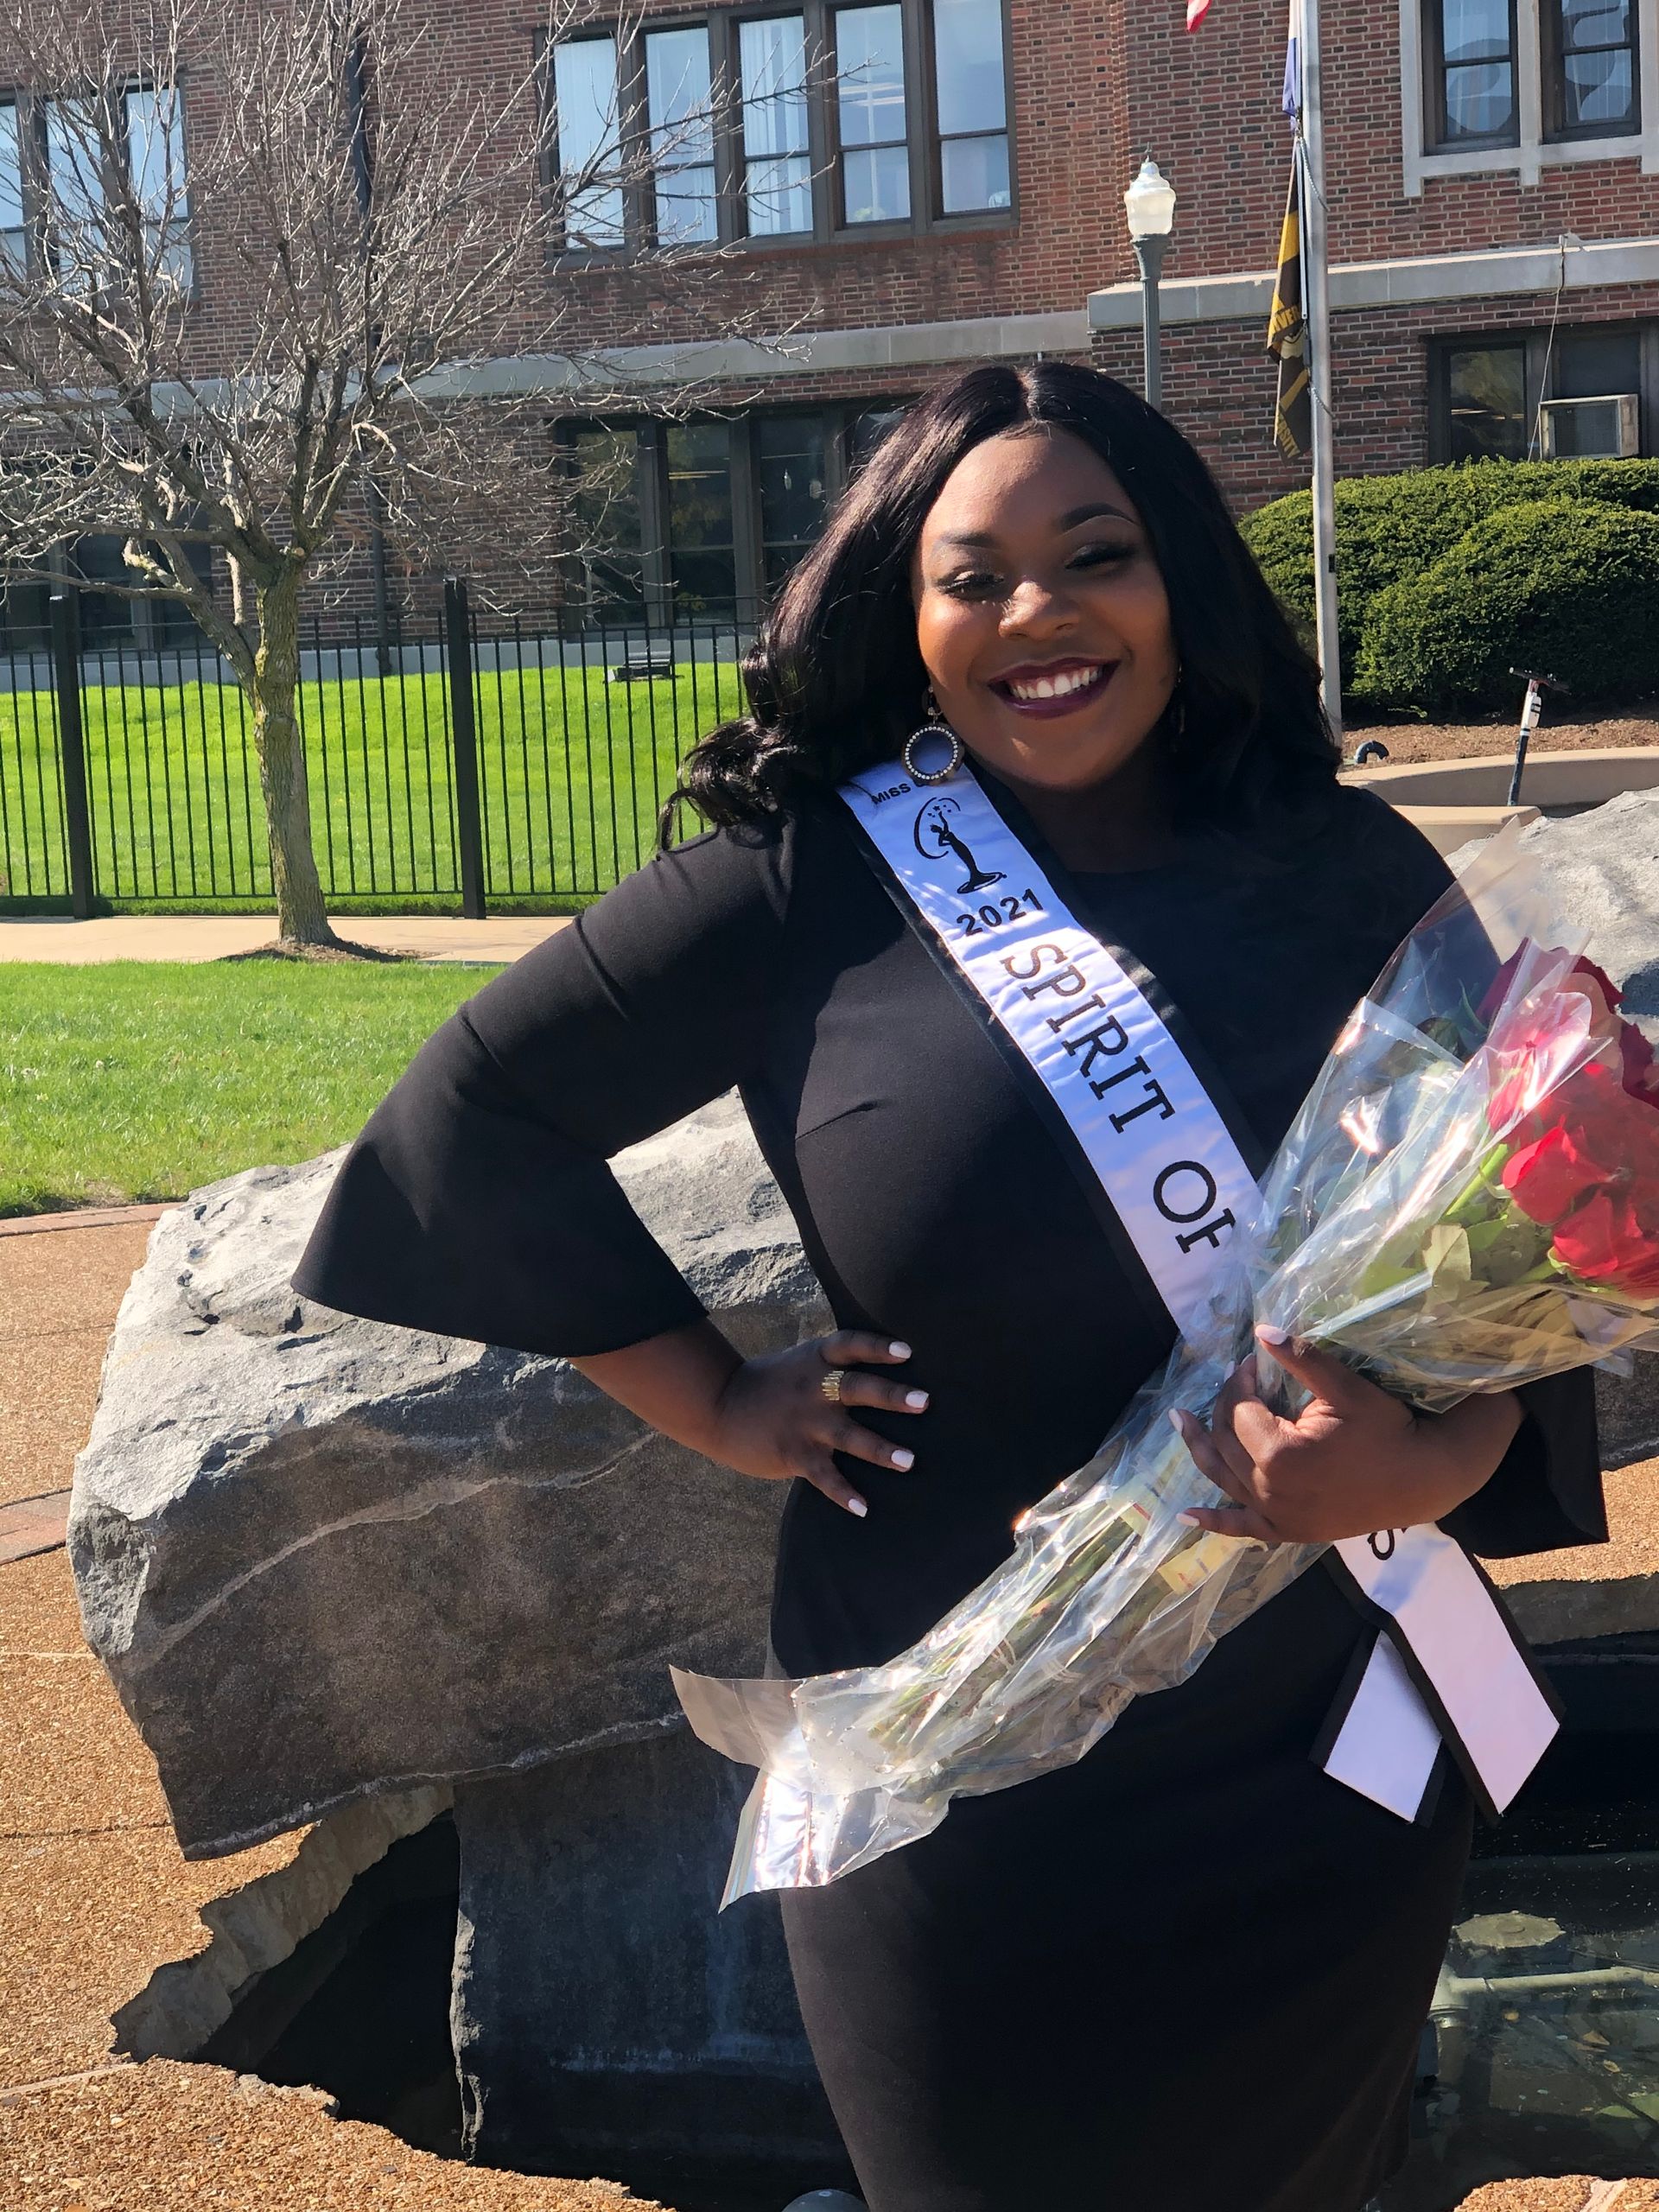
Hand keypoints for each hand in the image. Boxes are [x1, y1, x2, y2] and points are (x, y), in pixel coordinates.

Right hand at [707, 1329, 927, 1517]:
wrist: (720, 1405)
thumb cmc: (771, 1384)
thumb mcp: (801, 1362)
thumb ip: (834, 1365)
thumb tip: (880, 1371)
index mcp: (816, 1361)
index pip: (850, 1346)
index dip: (877, 1347)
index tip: (907, 1351)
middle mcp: (814, 1389)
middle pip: (857, 1388)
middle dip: (891, 1396)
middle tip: (923, 1402)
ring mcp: (805, 1423)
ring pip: (849, 1436)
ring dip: (881, 1449)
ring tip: (909, 1461)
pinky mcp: (794, 1453)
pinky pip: (824, 1476)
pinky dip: (844, 1493)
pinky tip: (864, 1508)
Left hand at [1171, 1327, 1522, 1546]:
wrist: (1422, 1480)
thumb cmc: (1387, 1429)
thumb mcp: (1345, 1388)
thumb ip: (1300, 1360)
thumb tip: (1260, 1330)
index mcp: (1280, 1454)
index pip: (1239, 1410)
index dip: (1239, 1381)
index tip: (1250, 1361)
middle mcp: (1270, 1490)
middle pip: (1226, 1441)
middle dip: (1224, 1407)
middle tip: (1232, 1380)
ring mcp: (1277, 1516)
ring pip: (1223, 1479)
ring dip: (1199, 1450)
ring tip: (1181, 1422)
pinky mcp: (1288, 1531)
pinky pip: (1242, 1529)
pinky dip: (1214, 1523)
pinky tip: (1186, 1517)